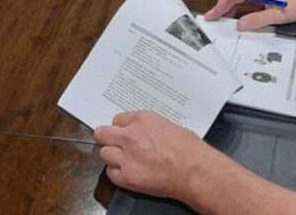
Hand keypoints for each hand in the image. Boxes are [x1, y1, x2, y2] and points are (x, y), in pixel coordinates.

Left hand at [95, 111, 217, 200]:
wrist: (194, 170)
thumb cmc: (189, 149)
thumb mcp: (168, 126)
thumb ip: (149, 127)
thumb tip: (143, 132)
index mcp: (142, 120)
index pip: (117, 120)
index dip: (121, 128)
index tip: (124, 133)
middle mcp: (130, 136)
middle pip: (102, 134)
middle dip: (107, 138)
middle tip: (114, 144)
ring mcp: (126, 157)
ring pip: (104, 153)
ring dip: (113, 157)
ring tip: (124, 161)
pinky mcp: (127, 177)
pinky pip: (111, 174)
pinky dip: (117, 174)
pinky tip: (128, 173)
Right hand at [202, 0, 295, 30]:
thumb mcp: (277, 15)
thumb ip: (257, 20)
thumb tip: (240, 25)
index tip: (218, 10)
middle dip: (222, 3)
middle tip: (212, 16)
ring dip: (228, 6)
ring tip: (218, 17)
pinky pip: (245, 1)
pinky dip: (236, 8)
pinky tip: (232, 16)